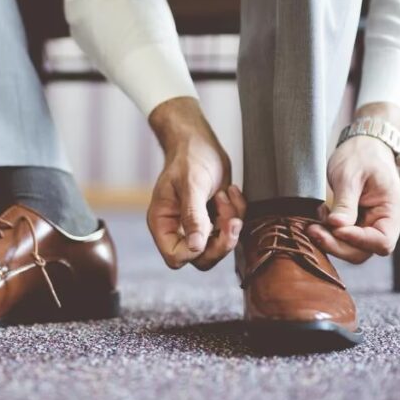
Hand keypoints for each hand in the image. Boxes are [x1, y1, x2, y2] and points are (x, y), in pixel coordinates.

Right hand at [146, 97, 246, 269]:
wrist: (199, 141)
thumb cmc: (188, 157)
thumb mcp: (191, 185)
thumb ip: (193, 217)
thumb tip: (195, 248)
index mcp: (163, 223)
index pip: (176, 257)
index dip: (196, 250)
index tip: (209, 226)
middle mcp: (178, 229)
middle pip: (201, 258)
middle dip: (221, 240)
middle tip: (231, 218)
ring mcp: (196, 226)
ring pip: (218, 246)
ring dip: (230, 223)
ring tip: (226, 194)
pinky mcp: (213, 219)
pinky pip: (229, 230)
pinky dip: (236, 212)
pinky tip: (230, 191)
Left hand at [306, 104, 399, 263]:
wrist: (363, 145)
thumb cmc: (362, 156)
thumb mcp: (351, 175)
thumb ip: (345, 202)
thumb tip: (337, 226)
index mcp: (393, 212)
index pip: (382, 241)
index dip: (357, 240)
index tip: (335, 228)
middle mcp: (384, 223)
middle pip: (363, 251)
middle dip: (337, 245)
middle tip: (313, 230)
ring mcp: (370, 226)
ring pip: (351, 249)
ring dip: (330, 242)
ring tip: (312, 225)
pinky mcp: (356, 225)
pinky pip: (343, 239)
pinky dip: (328, 235)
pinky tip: (316, 222)